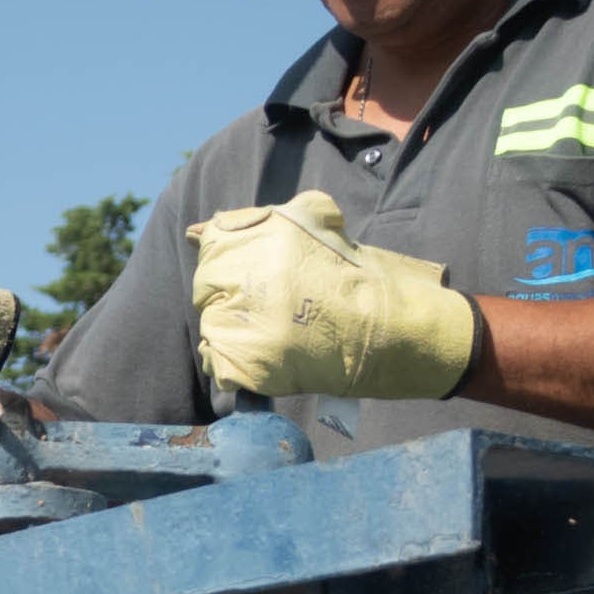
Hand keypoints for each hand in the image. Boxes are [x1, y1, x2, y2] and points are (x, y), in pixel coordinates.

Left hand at [186, 191, 474, 399]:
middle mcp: (253, 273)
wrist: (401, 331)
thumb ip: (254, 226)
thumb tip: (192, 231)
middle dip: (230, 296)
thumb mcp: (315, 231)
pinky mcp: (249, 363)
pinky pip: (217, 365)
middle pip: (207, 286)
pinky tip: (271, 360)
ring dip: (235, 332)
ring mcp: (248, 321)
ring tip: (278, 335)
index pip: (213, 242)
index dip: (229, 260)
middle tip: (271, 309)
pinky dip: (237, 367)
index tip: (252, 274)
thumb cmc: (363, 280)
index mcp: (269, 234)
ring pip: (211, 326)